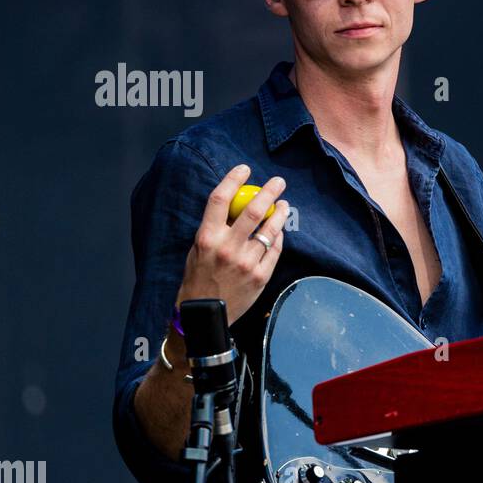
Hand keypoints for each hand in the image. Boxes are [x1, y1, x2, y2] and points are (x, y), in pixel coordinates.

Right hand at [176, 164, 288, 325]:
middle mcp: (227, 248)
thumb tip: (237, 204)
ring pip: (269, 230)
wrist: (206, 314)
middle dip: (269, 192)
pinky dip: (278, 237)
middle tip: (278, 181)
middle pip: (252, 211)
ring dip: (280, 214)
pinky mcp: (261, 276)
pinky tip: (278, 231)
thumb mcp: (198, 249)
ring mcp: (246, 262)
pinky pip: (275, 250)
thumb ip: (216, 228)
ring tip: (284, 205)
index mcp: (207, 237)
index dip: (233, 179)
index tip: (244, 169)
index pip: (220, 200)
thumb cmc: (199, 276)